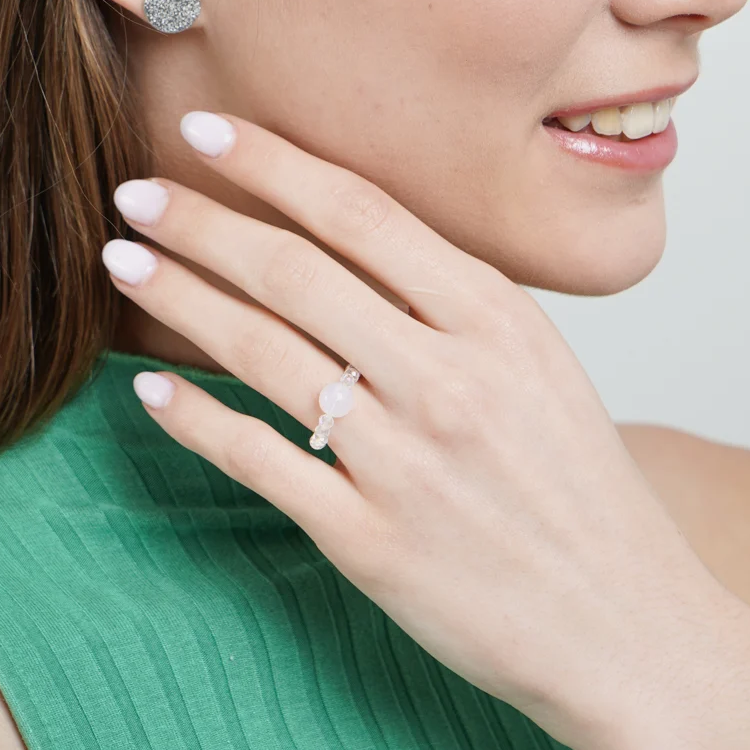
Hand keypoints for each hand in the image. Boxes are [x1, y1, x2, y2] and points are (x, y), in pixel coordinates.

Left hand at [100, 111, 749, 749]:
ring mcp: (406, 462)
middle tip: (135, 192)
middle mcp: (447, 377)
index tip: (208, 129)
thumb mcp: (537, 359)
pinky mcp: (371, 542)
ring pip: (264, 353)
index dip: (273, 163)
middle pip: (296, 271)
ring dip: (181, 297)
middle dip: (202, 221)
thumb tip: (346, 230)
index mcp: (495, 317)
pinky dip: (195, 418)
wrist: (625, 620)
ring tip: (124, 260)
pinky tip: (150, 387)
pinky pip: (260, 461)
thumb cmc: (576, 480)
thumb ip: (451, 295)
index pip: (361, 212)